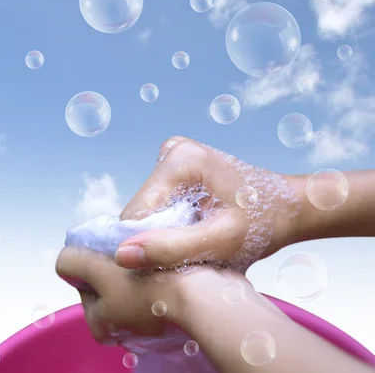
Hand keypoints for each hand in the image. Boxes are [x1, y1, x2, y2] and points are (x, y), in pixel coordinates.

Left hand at [55, 244, 254, 346]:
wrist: (209, 298)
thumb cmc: (152, 286)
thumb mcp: (100, 272)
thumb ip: (74, 263)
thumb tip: (64, 260)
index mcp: (101, 324)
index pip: (84, 280)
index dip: (93, 258)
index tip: (110, 247)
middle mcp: (122, 328)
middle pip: (108, 279)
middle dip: (116, 260)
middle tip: (132, 246)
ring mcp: (148, 320)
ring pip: (132, 277)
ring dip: (138, 260)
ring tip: (150, 249)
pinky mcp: (172, 309)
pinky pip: (156, 280)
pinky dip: (158, 267)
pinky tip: (165, 257)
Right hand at [115, 136, 299, 271]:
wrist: (287, 208)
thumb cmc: (263, 224)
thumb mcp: (221, 242)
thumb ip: (171, 248)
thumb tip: (120, 255)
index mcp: (180, 159)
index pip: (136, 214)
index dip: (149, 244)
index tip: (180, 258)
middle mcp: (172, 149)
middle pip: (141, 210)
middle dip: (159, 236)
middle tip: (194, 251)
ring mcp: (173, 154)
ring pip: (147, 210)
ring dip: (165, 232)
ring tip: (198, 239)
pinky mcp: (175, 166)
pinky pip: (158, 204)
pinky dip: (172, 222)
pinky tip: (196, 227)